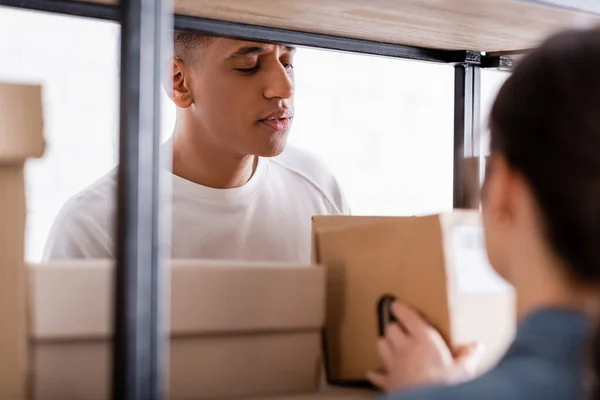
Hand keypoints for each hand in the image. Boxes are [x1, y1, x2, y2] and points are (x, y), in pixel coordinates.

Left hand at [366, 301, 483, 391]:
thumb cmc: (443, 385)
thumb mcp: (462, 371)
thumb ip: (468, 357)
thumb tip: (478, 346)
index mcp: (423, 340)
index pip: (408, 317)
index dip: (400, 309)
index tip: (396, 304)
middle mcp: (405, 348)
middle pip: (391, 329)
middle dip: (395, 327)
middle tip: (400, 328)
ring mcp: (394, 365)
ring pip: (381, 345)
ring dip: (385, 343)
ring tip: (389, 343)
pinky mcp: (389, 382)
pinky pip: (378, 375)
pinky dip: (376, 374)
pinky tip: (373, 373)